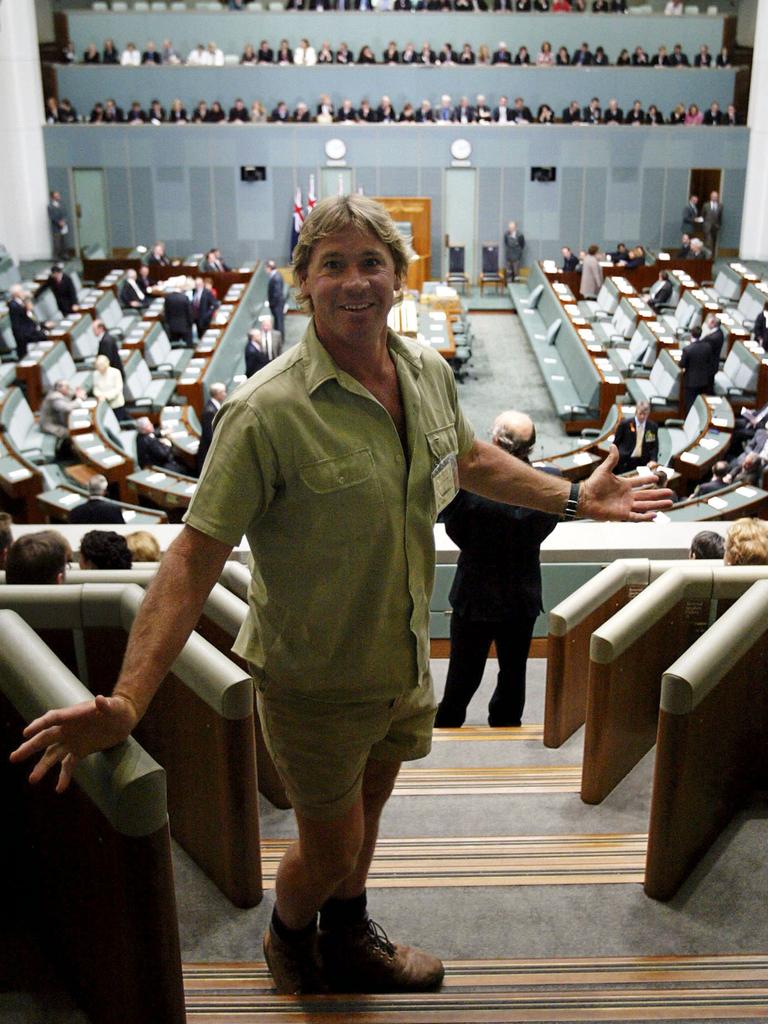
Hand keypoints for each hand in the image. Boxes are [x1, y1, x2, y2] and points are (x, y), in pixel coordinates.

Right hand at [9, 694, 137, 793]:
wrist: (124, 719)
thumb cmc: (117, 708)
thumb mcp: (114, 707)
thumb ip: (106, 705)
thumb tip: (100, 700)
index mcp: (72, 716)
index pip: (52, 719)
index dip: (39, 725)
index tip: (26, 733)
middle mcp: (68, 729)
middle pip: (44, 738)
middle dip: (29, 748)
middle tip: (13, 758)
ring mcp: (72, 741)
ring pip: (52, 755)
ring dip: (42, 767)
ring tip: (32, 780)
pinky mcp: (80, 751)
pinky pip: (68, 765)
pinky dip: (63, 776)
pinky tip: (59, 789)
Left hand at [581, 446, 672, 521]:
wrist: (584, 498)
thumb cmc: (592, 484)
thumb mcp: (604, 470)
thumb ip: (612, 459)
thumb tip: (614, 445)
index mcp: (624, 485)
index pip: (640, 482)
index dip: (648, 479)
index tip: (657, 477)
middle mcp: (627, 496)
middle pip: (647, 495)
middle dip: (659, 494)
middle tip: (670, 492)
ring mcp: (625, 506)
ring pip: (645, 506)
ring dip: (657, 505)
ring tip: (670, 503)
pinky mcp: (622, 514)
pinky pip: (636, 516)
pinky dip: (646, 516)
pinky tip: (655, 515)